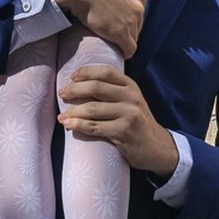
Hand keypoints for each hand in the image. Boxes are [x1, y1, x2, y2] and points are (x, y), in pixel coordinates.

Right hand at [48, 0, 151, 59]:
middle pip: (137, 24)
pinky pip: (128, 49)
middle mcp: (139, 7)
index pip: (139, 10)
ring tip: (112, 40)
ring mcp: (131, 21)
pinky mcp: (121, 34)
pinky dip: (124, 52)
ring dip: (124, 39)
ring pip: (133, 37)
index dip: (128, 15)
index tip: (117, 17)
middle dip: (127, 27)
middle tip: (112, 28)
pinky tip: (118, 52)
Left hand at [57, 64, 177, 175]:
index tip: (72, 77)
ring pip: (92, 109)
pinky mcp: (123, 132)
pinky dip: (78, 126)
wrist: (156, 147)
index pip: (105, 72)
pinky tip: (69, 125)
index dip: (86, 72)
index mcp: (130, 86)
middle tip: (61, 95)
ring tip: (62, 116)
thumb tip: (79, 85)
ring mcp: (128, 114)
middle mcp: (130, 97)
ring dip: (72, 112)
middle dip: (74, 90)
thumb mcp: (130, 101)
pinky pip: (95, 127)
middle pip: (95, 87)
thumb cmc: (137, 122)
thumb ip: (112, 92)